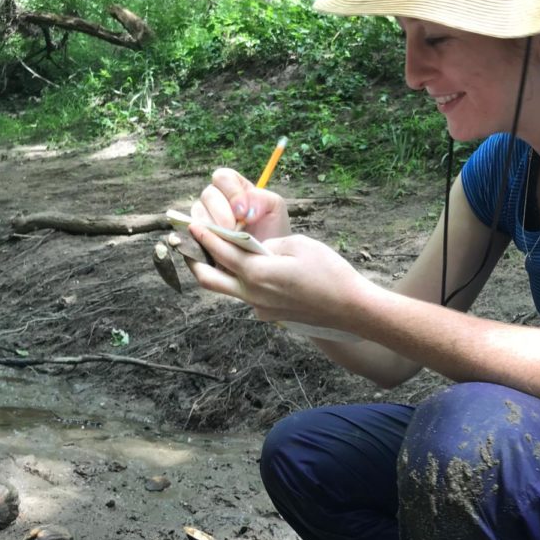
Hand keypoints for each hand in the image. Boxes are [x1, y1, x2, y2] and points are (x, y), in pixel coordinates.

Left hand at [188, 228, 373, 328]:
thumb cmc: (329, 272)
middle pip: (209, 278)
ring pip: (226, 289)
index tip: (194, 224)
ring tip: (213, 255)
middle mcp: (253, 294)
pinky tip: (249, 270)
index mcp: (258, 273)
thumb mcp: (299, 245)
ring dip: (216, 271)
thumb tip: (256, 248)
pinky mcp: (269, 315)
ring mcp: (260, 308)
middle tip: (188, 245)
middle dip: (195, 260)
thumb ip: (269, 244)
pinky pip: (247, 296)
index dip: (206, 236)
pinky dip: (240, 281)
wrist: (350, 308)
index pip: (222, 252)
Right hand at [190, 167, 289, 241]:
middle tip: (233, 229)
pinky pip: (191, 234)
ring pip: (197, 214)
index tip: (243, 213)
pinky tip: (216, 248)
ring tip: (228, 241)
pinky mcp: (198, 238)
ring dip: (211, 227)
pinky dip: (202, 240)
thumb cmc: (273, 232)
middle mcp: (218, 200)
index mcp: (236, 188)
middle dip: (220, 212)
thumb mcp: (275, 209)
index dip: (231, 192)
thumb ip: (261, 198)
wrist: (269, 260)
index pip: (223, 177)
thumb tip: (240, 208)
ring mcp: (206, 219)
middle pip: (208, 195)